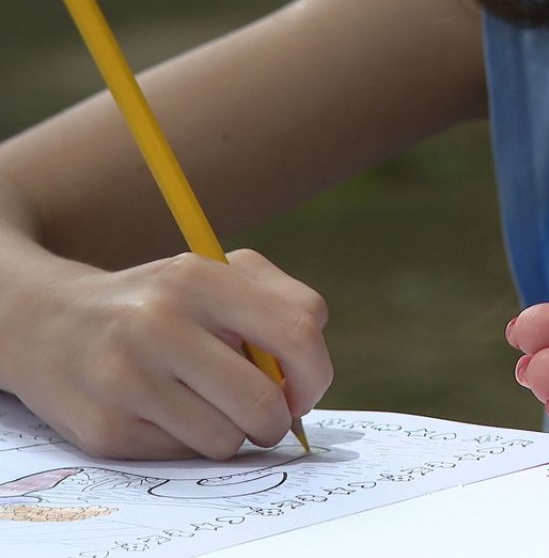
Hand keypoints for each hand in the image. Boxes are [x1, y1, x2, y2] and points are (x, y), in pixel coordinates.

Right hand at [0, 249, 331, 459]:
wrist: (48, 323)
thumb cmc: (158, 305)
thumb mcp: (214, 278)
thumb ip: (277, 310)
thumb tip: (306, 384)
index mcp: (197, 277)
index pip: (298, 329)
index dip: (315, 370)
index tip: (301, 386)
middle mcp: (157, 324)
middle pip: (265, 401)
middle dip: (278, 418)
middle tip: (264, 413)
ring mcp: (126, 379)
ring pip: (229, 439)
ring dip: (232, 432)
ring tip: (204, 404)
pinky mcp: (106, 429)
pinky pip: (186, 456)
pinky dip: (190, 442)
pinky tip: (162, 412)